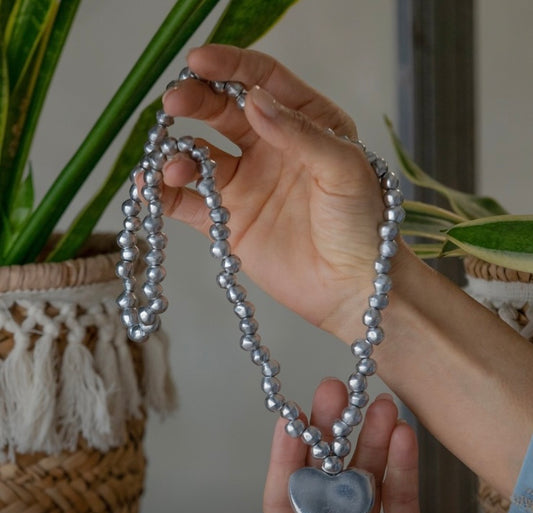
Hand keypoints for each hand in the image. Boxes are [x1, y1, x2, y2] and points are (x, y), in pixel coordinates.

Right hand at [161, 44, 409, 338]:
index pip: (263, 81)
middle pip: (223, 112)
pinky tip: (151, 188)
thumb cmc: (361, 225)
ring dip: (178, 153)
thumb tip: (253, 99)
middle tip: (173, 102)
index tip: (198, 62)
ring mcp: (247, 185)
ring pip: (200, 155)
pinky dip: (165, 193)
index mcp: (306, 124)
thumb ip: (300, 132)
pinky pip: (189, 201)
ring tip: (173, 167)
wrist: (352, 288)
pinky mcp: (230, 221)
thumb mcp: (344, 169)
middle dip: (195, 102)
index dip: (230, 66)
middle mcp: (271, 149)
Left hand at [263, 378, 446, 512]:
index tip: (291, 419)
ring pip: (368, 481)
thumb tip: (289, 490)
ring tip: (380, 403)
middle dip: (331, 431)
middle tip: (334, 391)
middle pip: (327, 478)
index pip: (284, 495)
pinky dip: (406, 466)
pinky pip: (404, 500)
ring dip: (375, 439)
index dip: (286, 455)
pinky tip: (404, 434)